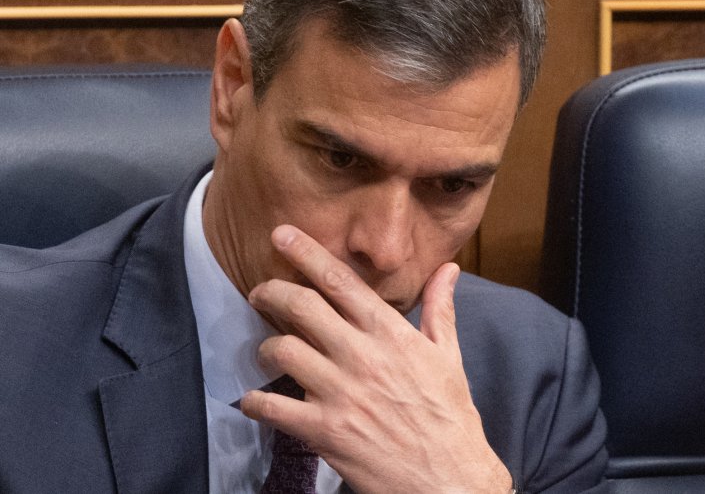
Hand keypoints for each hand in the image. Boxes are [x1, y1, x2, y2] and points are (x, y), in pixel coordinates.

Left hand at [239, 224, 511, 492]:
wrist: (450, 481)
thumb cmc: (450, 418)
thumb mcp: (449, 358)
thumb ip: (440, 309)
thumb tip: (448, 269)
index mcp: (390, 334)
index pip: (340, 281)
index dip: (306, 253)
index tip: (281, 235)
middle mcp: (361, 356)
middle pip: (300, 306)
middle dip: (271, 292)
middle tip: (260, 293)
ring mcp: (340, 393)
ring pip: (282, 350)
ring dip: (265, 348)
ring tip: (266, 352)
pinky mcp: (324, 431)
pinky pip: (273, 408)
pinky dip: (255, 402)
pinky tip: (254, 401)